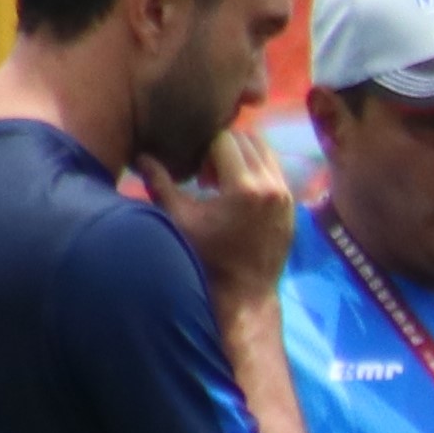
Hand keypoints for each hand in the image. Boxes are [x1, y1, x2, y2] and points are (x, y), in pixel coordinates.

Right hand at [145, 118, 297, 311]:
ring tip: (223, 185)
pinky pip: (276, 171)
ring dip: (242, 158)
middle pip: (248, 140)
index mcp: (246, 187)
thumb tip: (141, 156)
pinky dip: (257, 172)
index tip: (197, 174)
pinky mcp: (292, 204)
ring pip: (265, 152)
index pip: (225, 139)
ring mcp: (287, 194)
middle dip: (225, 149)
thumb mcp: (179, 219)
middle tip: (208, 178)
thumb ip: (160, 183)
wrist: (244, 293)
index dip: (205, 149)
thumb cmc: (207, 258)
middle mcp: (272, 185)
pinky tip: (239, 196)